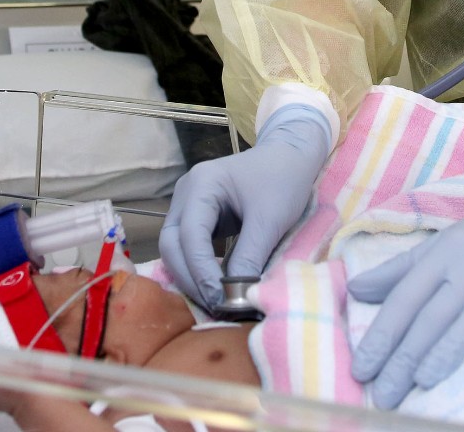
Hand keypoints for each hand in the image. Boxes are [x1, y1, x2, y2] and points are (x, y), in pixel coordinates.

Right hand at [159, 105, 330, 306]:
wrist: (291, 157)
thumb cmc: (283, 180)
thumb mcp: (269, 219)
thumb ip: (249, 257)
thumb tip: (236, 298)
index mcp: (201, 184)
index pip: (189, 235)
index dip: (201, 270)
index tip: (220, 299)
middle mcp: (186, 193)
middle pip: (172, 243)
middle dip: (190, 277)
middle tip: (215, 305)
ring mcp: (188, 205)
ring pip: (175, 249)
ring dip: (192, 277)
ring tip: (217, 301)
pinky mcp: (198, 218)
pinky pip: (188, 248)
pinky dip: (199, 269)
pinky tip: (217, 287)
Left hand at [347, 185, 463, 408]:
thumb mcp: (440, 248)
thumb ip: (397, 271)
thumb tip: (353, 289)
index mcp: (443, 257)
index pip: (406, 301)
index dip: (382, 336)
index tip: (361, 371)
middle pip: (436, 315)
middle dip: (407, 356)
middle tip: (385, 395)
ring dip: (453, 346)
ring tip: (426, 380)